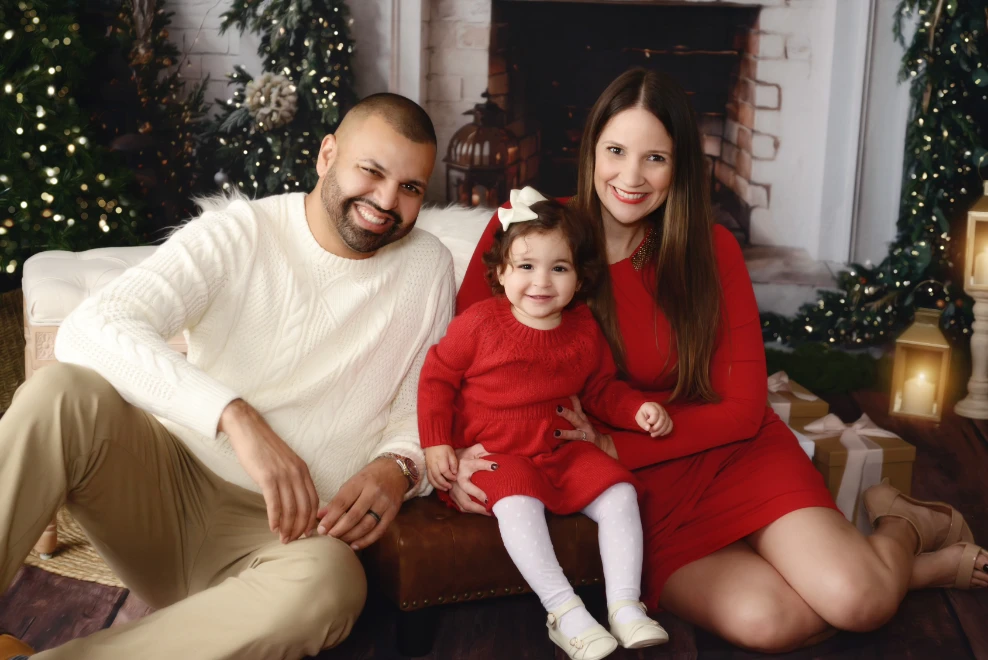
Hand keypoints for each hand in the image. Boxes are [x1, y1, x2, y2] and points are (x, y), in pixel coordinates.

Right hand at [220, 399, 318, 544]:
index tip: (306, 533)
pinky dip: (275, 519)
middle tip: (294, 540)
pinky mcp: (267, 477)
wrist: (248, 430)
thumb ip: (292, 479)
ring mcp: (283, 475)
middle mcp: (297, 473)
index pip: (314, 501)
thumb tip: (292, 501)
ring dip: (287, 527)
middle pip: (305, 508)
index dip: (311, 519)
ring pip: (290, 509)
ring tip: (283, 539)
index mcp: (303, 470)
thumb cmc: (264, 448)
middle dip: (300, 528)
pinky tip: (272, 528)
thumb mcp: (285, 463)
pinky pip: (274, 504)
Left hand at [315, 457, 406, 550]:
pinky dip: (366, 540)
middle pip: (354, 515)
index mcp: (360, 482)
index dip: (331, 517)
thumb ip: (337, 500)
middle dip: (339, 529)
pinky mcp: (393, 512)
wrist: (395, 471)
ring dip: (351, 536)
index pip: (342, 502)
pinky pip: (379, 530)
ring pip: (367, 525)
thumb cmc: (369, 477)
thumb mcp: (352, 483)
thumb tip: (320, 516)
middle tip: (329, 537)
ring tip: (340, 542)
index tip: (321, 529)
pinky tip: (355, 546)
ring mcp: (384, 503)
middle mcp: (373, 492)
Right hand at [425, 445, 457, 490]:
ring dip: (438, 486)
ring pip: (431, 479)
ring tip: (445, 489)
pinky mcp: (427, 468)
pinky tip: (439, 485)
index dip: (450, 477)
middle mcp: (433, 464)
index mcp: (440, 460)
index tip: (455, 478)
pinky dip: (433, 483)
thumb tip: (454, 473)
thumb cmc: (444, 447)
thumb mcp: (451, 453)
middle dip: (444, 484)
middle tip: (450, 487)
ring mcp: (429, 467)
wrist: (433, 442)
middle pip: (437, 477)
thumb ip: (453, 463)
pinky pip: (429, 478)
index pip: (444, 471)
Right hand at [447, 443, 496, 515]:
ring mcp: (454, 488)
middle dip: (479, 495)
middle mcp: (458, 477)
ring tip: (490, 512)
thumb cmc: (465, 456)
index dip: (485, 464)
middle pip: (468, 488)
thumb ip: (485, 450)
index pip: (476, 463)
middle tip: (491, 500)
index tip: (496, 466)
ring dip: (477, 509)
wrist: (448, 462)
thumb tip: (498, 454)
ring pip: (464, 502)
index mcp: (465, 464)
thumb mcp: (474, 450)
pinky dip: (472, 511)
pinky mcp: (452, 496)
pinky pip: (462, 507)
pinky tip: (482, 512)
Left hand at [555, 395, 605, 444]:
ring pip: (575, 435)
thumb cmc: (587, 432)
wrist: (603, 446)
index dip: (573, 399)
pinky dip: (565, 448)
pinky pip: (573, 447)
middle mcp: (584, 426)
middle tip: (558, 409)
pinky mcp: (584, 446)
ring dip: (565, 433)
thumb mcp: (583, 422)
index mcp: (583, 419)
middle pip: (575, 418)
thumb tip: (557, 407)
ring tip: (556, 433)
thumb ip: (573, 415)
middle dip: (567, 413)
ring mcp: (584, 437)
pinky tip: (558, 448)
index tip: (566, 392)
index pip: (577, 407)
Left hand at [637, 402, 672, 436]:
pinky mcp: (668, 418)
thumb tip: (648, 428)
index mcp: (651, 406)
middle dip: (656, 428)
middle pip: (662, 419)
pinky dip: (666, 431)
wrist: (646, 412)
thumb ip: (642, 423)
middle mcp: (660, 408)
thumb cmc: (642, 415)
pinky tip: (660, 434)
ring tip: (653, 434)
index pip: (655, 414)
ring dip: (660, 431)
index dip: (652, 421)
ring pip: (667, 423)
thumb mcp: (639, 418)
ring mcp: (665, 413)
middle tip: (650, 431)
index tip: (647, 423)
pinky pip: (670, 425)